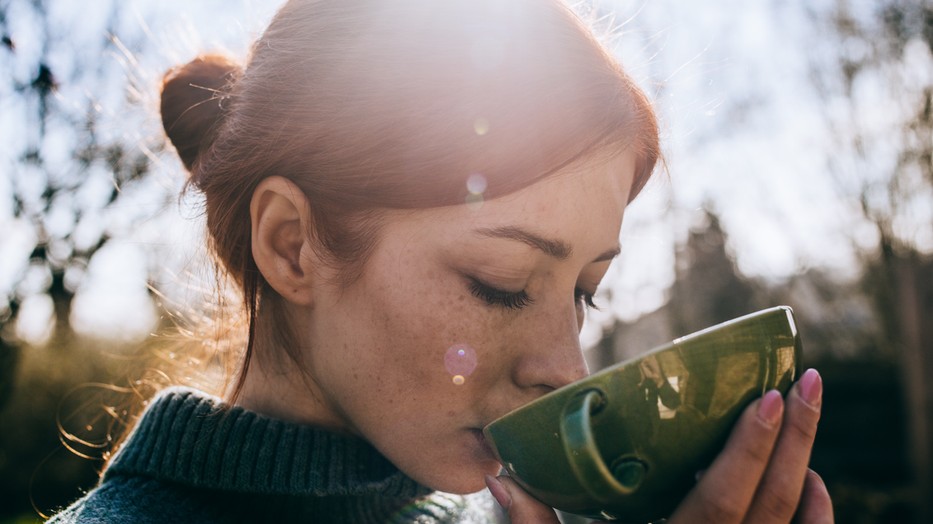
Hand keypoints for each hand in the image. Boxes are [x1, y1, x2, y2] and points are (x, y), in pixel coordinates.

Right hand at [485, 369, 832, 522]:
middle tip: (808, 382)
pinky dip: (814, 517)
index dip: (749, 449)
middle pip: (772, 503)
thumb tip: (496, 473)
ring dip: (805, 470)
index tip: (769, 397)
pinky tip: (813, 484)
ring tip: (806, 417)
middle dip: (795, 440)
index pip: (723, 500)